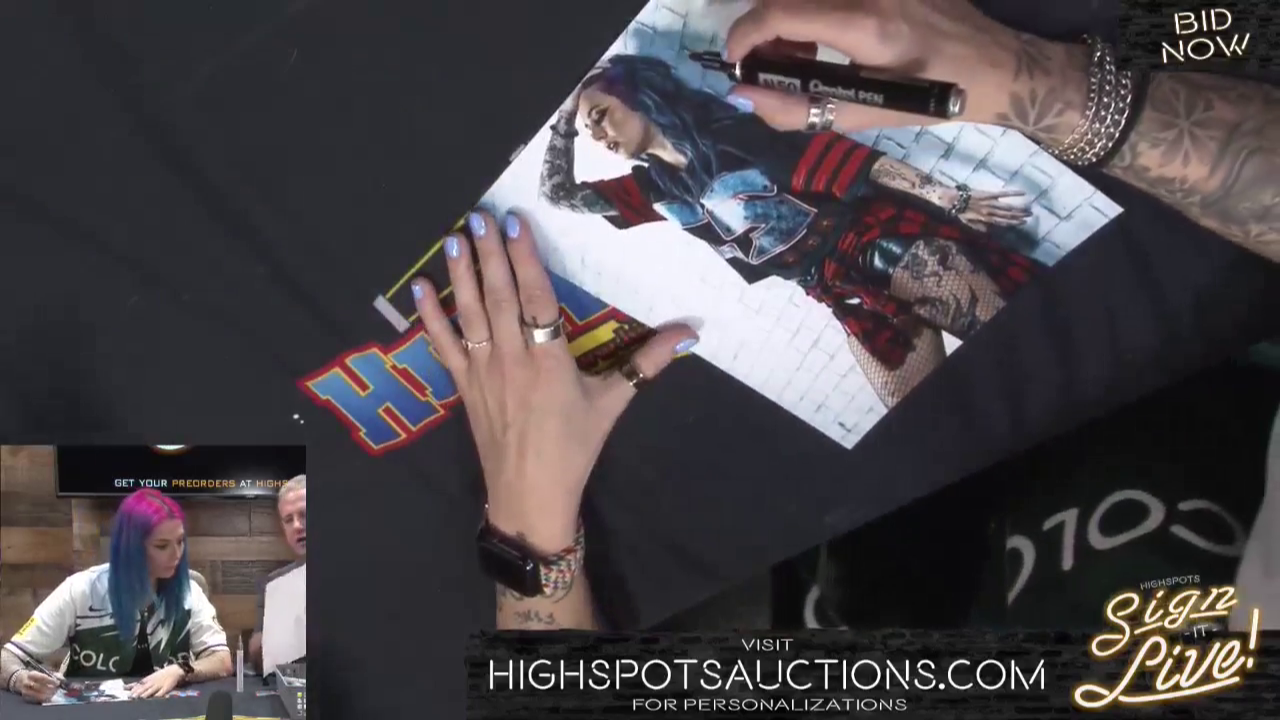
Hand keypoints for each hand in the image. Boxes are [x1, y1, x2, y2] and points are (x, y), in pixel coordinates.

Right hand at [14, 670, 59, 703]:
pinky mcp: (25, 697)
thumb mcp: (42, 672)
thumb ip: (52, 674)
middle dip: (49, 689)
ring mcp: (25, 691)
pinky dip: (43, 699)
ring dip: (47, 695)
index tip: (58, 683)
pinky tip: (48, 698)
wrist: (19, 680)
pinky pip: (35, 699)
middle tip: (57, 689)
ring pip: (37, 694)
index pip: (42, 678)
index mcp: (31, 674)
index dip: (51, 681)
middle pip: (39, 687)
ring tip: (53, 694)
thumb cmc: (35, 676)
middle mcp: (27, 683)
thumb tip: (61, 679)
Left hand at [128, 664, 183, 698]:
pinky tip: (154, 698)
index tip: (126, 690)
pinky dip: (157, 695)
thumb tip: (127, 687)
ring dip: (145, 694)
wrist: (176, 670)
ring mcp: (159, 685)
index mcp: (148, 679)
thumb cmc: (162, 674)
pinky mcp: (166, 688)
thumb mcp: (150, 677)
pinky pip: (161, 692)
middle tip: (132, 696)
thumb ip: (140, 683)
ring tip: (140, 698)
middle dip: (137, 692)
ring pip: (151, 690)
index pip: (139, 684)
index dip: (132, 687)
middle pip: (144, 688)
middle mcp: (153, 682)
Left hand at [411, 210, 696, 552]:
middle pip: (499, 297)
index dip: (526, 259)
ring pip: (470, 314)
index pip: (536, 298)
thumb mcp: (613, 403)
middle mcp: (513, 360)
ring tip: (455, 237)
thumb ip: (647, 363)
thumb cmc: (575, 447)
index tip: (516, 225)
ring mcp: (483, 372)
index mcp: (551, 361)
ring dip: (461, 274)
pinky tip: (418, 287)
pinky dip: (429, 316)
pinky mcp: (463, 386)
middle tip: (481, 216)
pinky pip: (443, 345)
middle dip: (489, 255)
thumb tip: (689, 333)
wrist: (530, 494)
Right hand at [723, 0, 1025, 132]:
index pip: (781, 11)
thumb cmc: (932, 97)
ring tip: (801, 52)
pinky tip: (826, 33)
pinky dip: (813, 9)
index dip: (745, 34)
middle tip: (771, 62)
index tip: (735, 59)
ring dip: (788, 16)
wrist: (994, 64)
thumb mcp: (865, 115)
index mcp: (867, 25)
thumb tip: (744, 97)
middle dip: (764, 26)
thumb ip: (798, 111)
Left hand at [944, 188, 1030, 231]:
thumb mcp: (968, 223)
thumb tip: (989, 231)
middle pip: (1007, 215)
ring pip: (1007, 208)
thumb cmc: (959, 211)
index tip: (1023, 223)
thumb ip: (979, 227)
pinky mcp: (988, 194)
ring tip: (1028, 209)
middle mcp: (989, 213)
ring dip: (1019, 209)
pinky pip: (1002, 194)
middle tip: (1030, 215)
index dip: (1013, 223)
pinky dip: (1013, 193)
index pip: (1002, 222)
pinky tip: (1022, 193)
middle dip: (1019, 216)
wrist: (951, 200)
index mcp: (985, 219)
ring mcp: (989, 203)